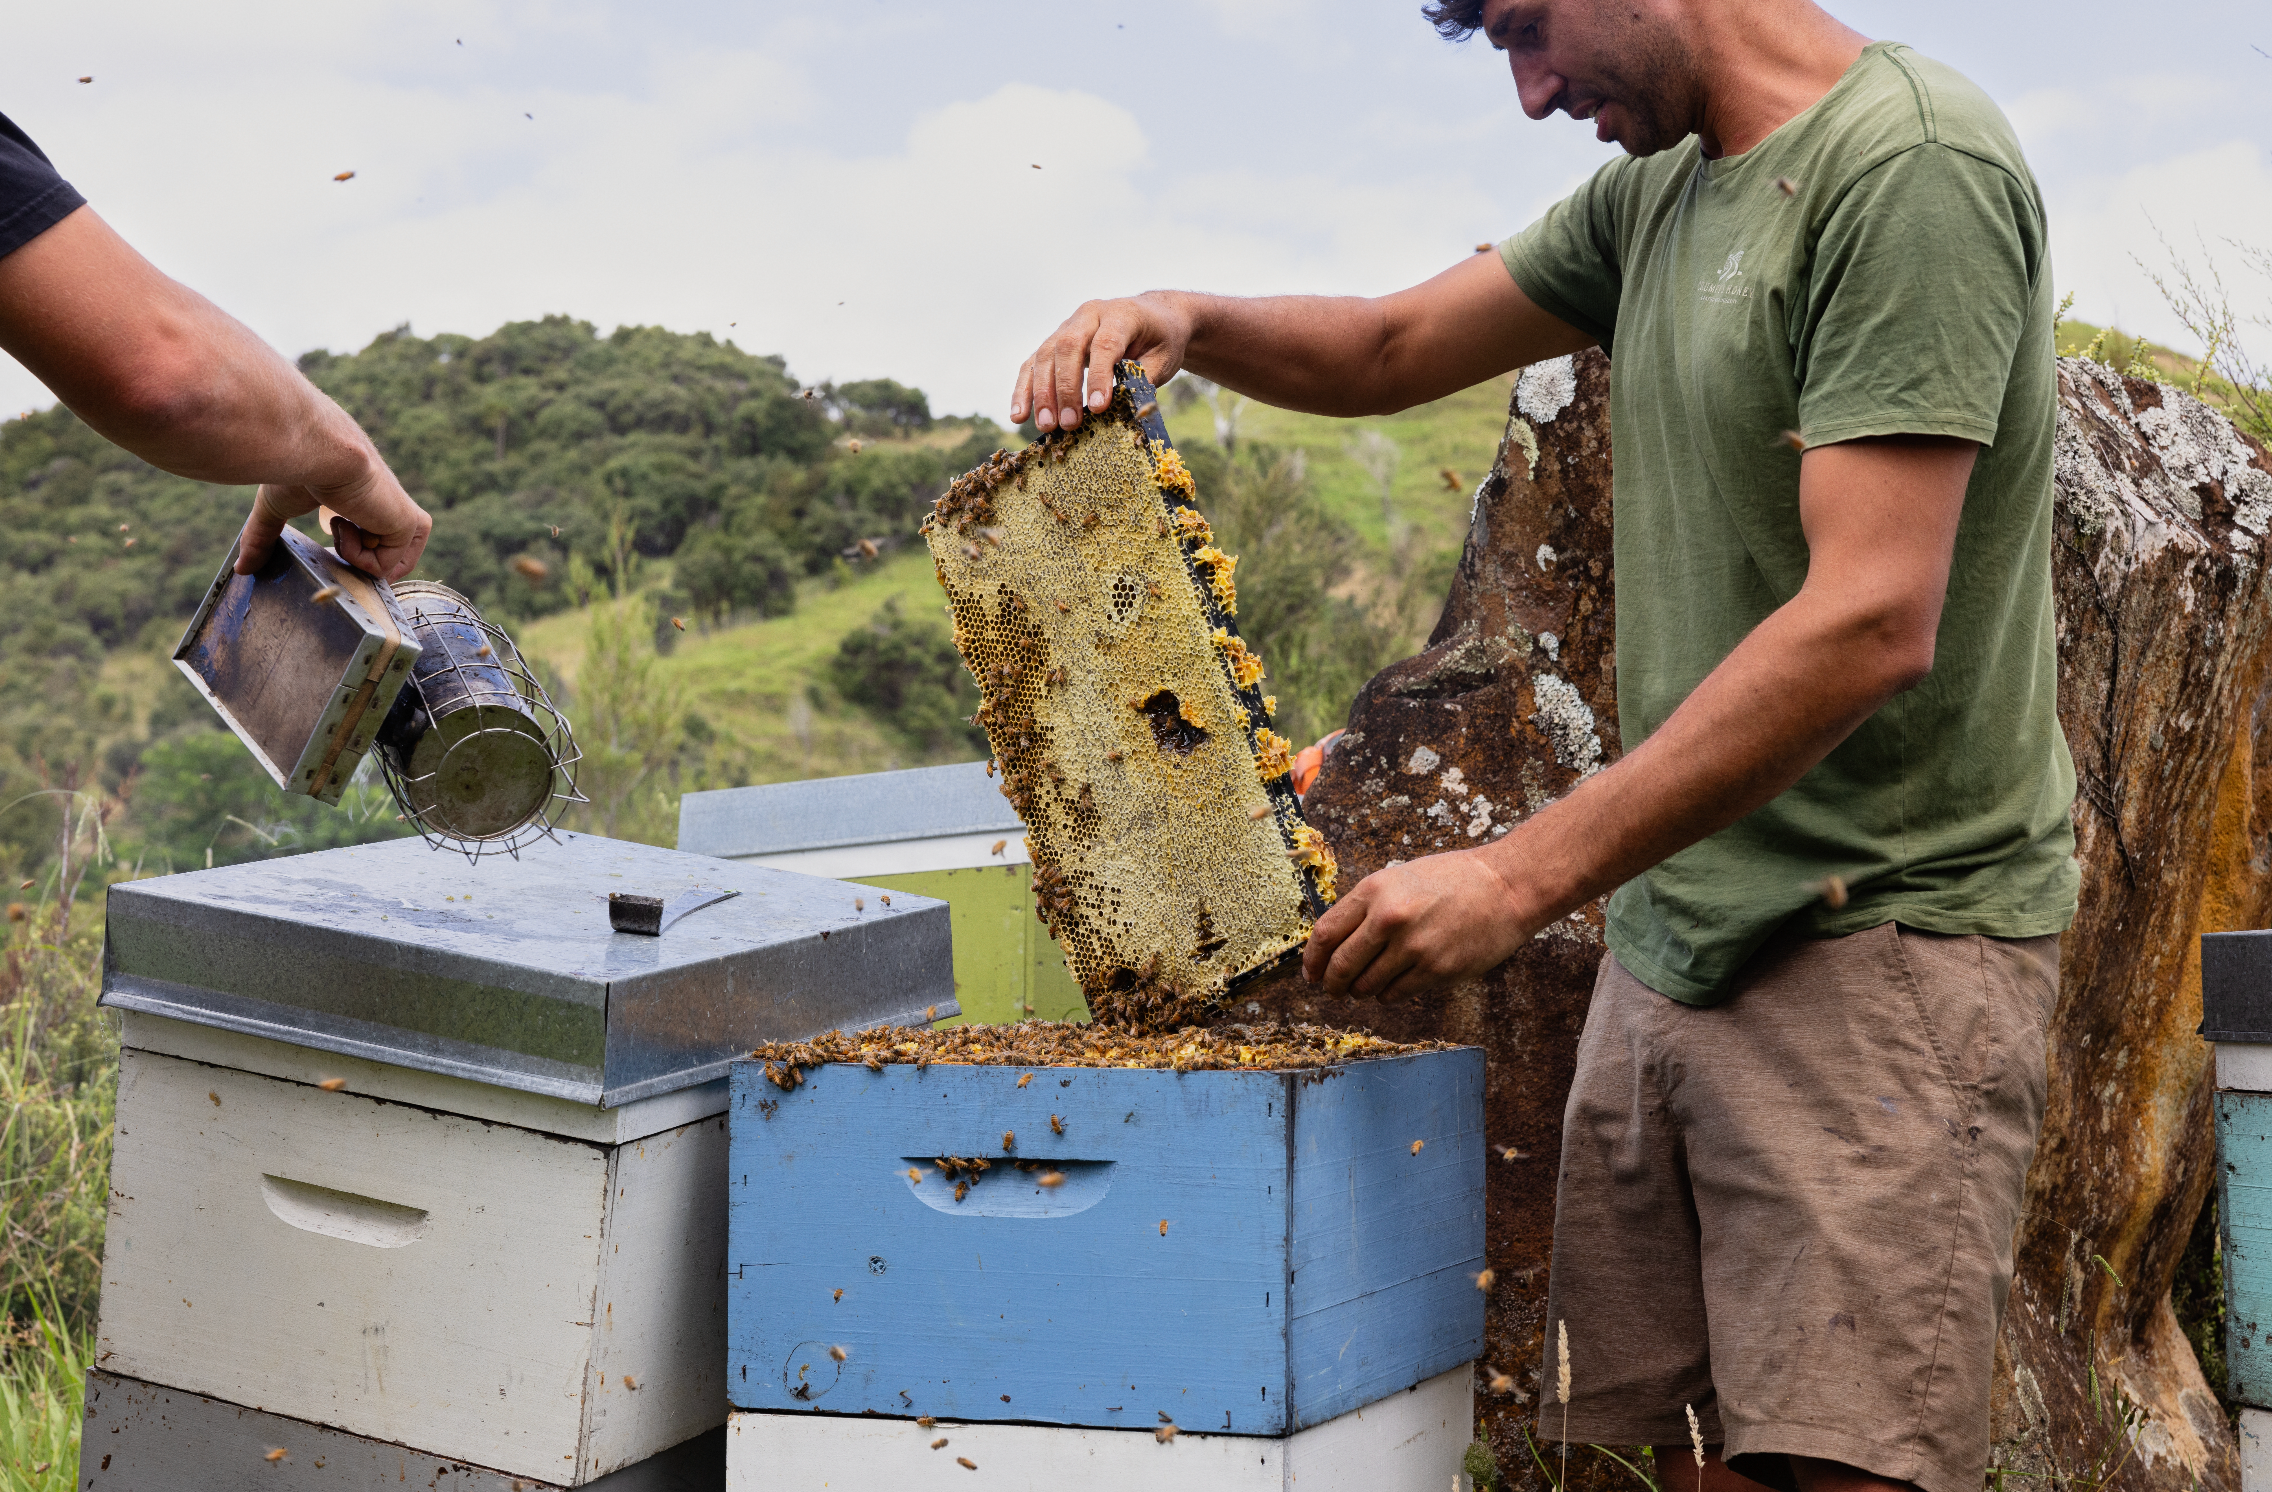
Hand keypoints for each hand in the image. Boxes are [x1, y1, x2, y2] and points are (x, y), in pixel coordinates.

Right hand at [236, 454, 430, 582]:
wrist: (316, 449)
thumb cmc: (295, 467)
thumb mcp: (275, 507)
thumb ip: (263, 537)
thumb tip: (241, 568)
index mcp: (367, 500)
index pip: (375, 536)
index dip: (354, 549)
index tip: (328, 533)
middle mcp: (389, 508)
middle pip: (393, 556)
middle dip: (361, 561)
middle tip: (336, 534)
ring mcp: (402, 516)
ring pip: (391, 565)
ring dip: (354, 556)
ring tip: (340, 522)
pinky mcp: (409, 524)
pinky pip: (386, 567)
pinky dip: (358, 557)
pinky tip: (346, 522)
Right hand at [1011, 293, 1194, 432]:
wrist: (1152, 316)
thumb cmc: (1160, 339)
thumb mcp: (1164, 357)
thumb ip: (1144, 378)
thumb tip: (1124, 409)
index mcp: (1121, 314)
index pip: (1105, 344)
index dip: (1099, 376)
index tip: (1098, 407)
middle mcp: (1089, 315)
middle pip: (1068, 347)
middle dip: (1066, 388)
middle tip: (1069, 424)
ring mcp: (1067, 326)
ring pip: (1046, 355)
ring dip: (1042, 393)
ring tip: (1046, 426)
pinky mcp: (1054, 342)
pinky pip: (1033, 363)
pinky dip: (1025, 389)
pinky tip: (1019, 415)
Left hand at [1300, 846, 1541, 1000]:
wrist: (1505, 887)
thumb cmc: (1453, 880)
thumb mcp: (1400, 878)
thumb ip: (1368, 907)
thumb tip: (1335, 942)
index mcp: (1374, 891)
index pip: (1325, 934)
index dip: (1312, 960)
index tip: (1311, 974)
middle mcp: (1389, 919)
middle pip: (1341, 966)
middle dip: (1332, 985)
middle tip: (1333, 991)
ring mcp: (1413, 947)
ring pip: (1367, 986)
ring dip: (1361, 992)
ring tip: (1366, 988)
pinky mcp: (1436, 970)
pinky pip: (1396, 994)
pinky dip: (1388, 995)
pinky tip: (1393, 987)